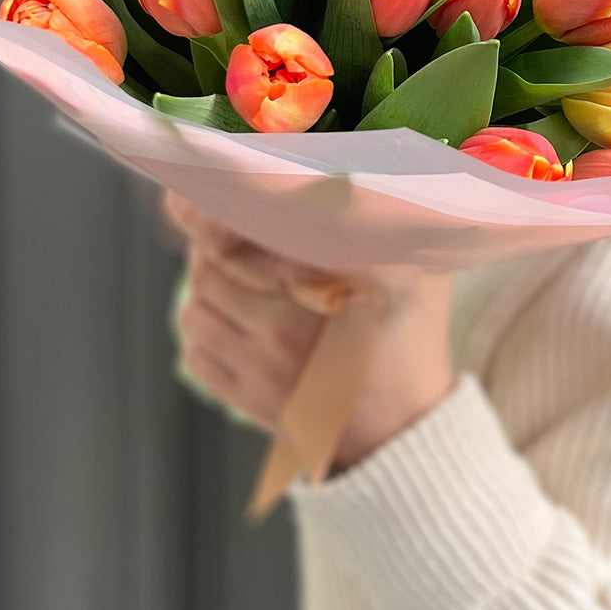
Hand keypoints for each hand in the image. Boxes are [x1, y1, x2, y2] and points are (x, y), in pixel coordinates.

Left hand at [165, 196, 454, 469]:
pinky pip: (198, 356)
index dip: (212, 219)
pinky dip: (202, 331)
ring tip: (226, 274)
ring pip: (195, 313)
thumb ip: (387, 229)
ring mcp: (261, 372)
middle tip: (227, 235)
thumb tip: (358, 180)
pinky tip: (227, 317)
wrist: (407, 429)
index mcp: (319, 295)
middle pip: (207, 273)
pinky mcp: (249, 401)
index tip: (212, 200)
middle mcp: (281, 333)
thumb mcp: (416, 278)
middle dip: (209, 248)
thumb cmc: (411, 343)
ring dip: (202, 288)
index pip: (235, 244)